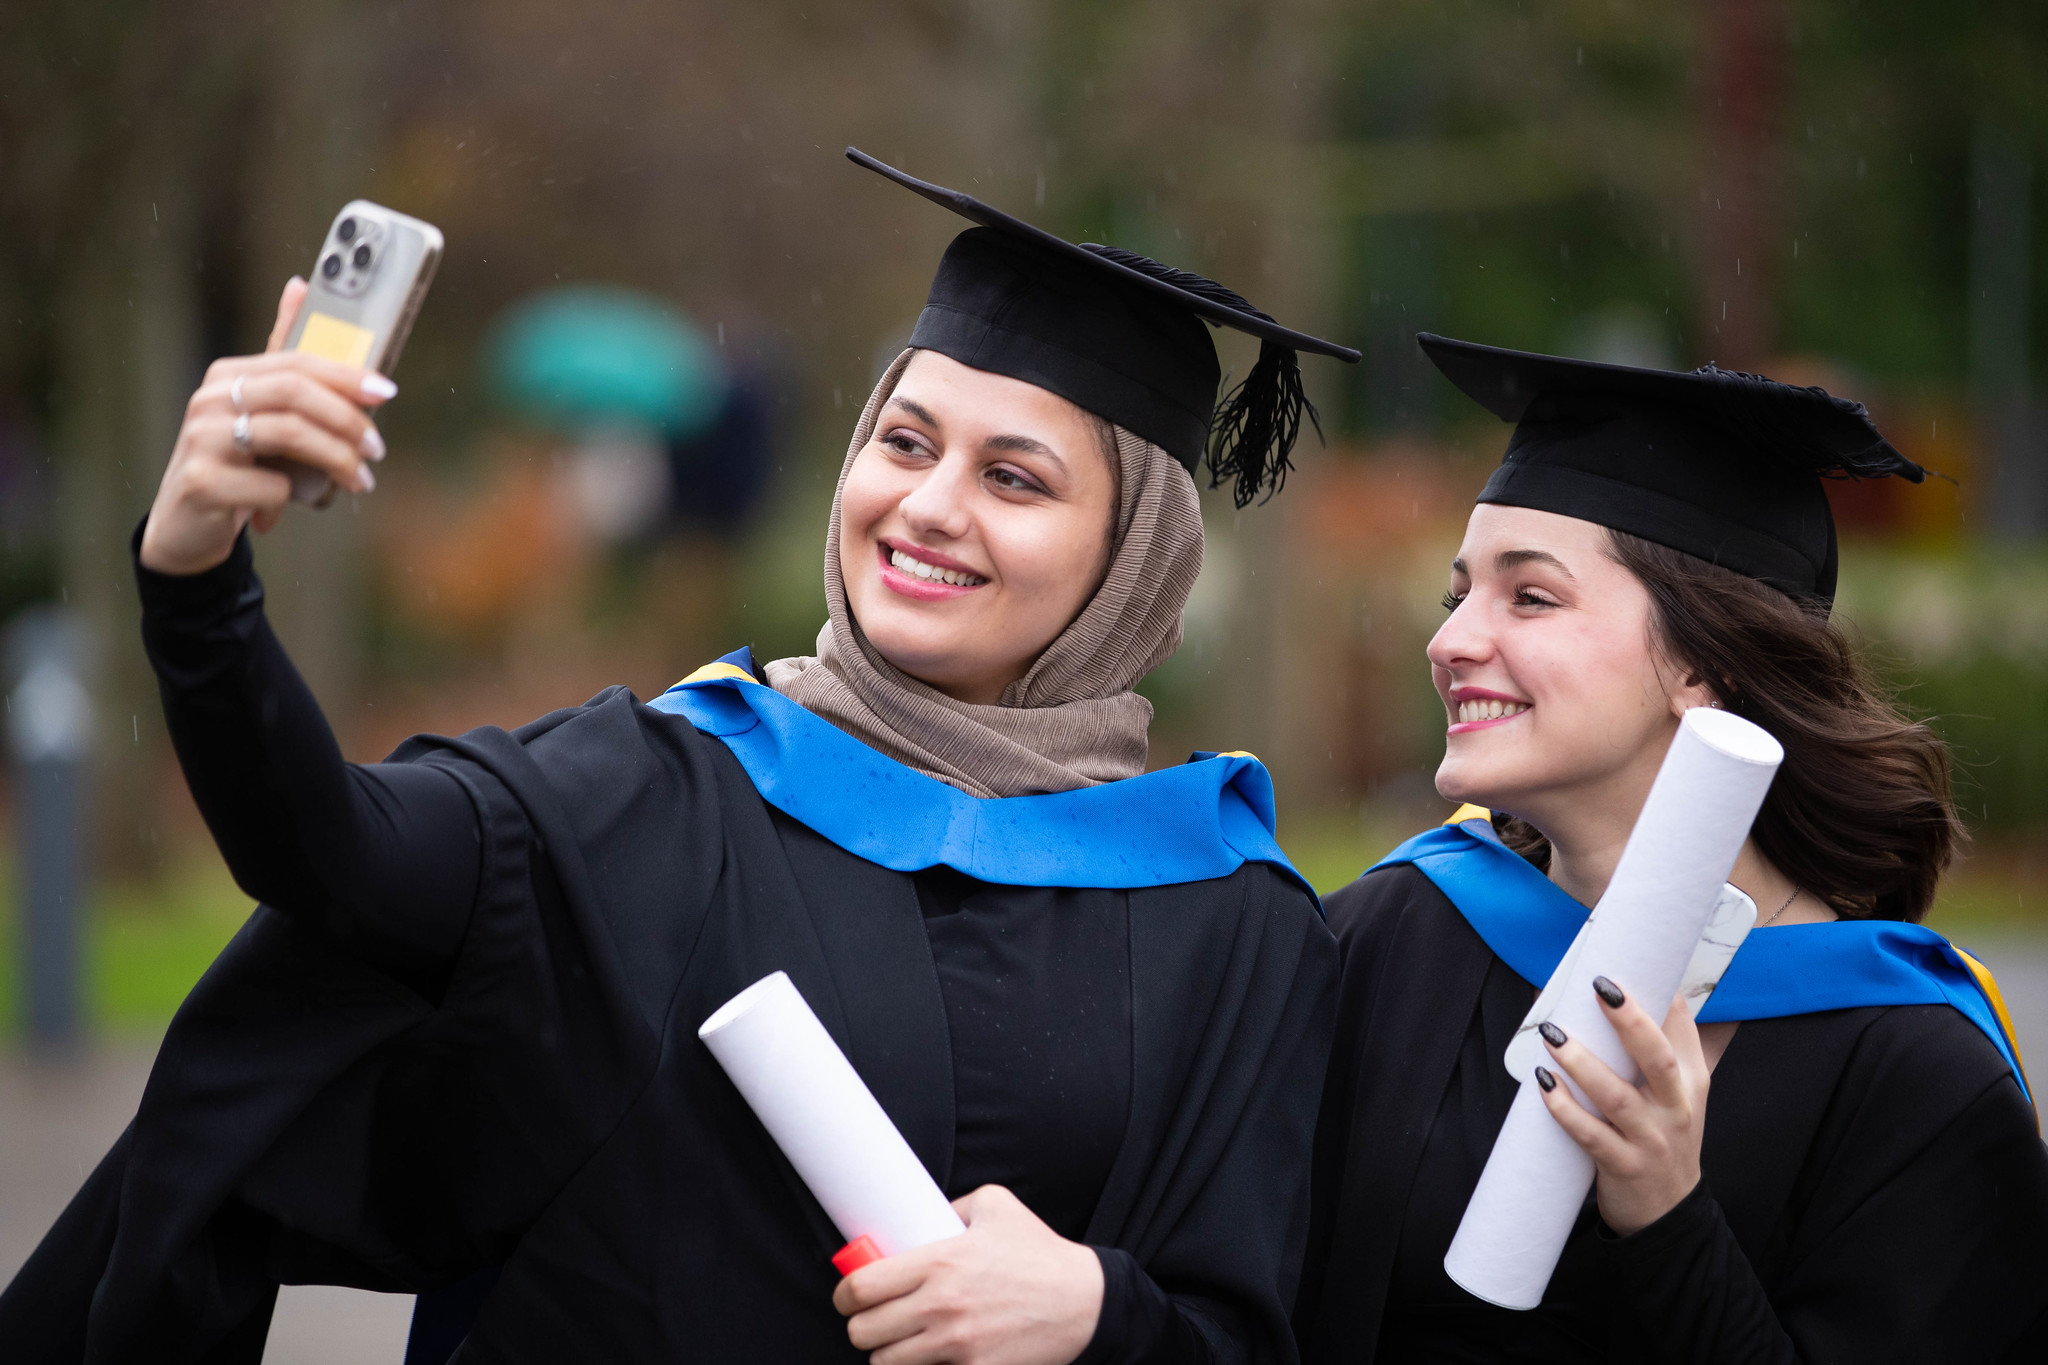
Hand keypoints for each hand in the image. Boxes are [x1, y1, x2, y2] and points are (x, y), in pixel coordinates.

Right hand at [139, 277, 394, 575]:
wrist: (187, 524)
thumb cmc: (239, 465)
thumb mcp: (263, 413)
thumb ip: (286, 362)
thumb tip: (299, 284)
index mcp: (230, 375)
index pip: (296, 362)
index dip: (346, 375)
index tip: (386, 392)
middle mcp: (210, 399)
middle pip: (295, 392)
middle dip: (347, 419)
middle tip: (377, 448)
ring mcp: (200, 439)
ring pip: (287, 434)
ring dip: (336, 459)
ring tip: (360, 480)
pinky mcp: (201, 482)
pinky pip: (269, 484)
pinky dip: (292, 496)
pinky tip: (289, 507)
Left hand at [832, 1185, 1103, 1364]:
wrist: (1085, 1303)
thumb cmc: (1040, 1253)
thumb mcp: (995, 1206)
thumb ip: (950, 1206)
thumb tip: (916, 1215)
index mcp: (939, 1261)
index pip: (860, 1288)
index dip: (844, 1295)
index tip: (849, 1295)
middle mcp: (941, 1306)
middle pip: (863, 1332)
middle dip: (862, 1326)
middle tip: (875, 1318)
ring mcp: (956, 1346)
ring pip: (885, 1363)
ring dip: (887, 1353)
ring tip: (901, 1340)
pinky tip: (929, 1357)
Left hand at [1535, 980, 1707, 1236]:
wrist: (1669, 1214)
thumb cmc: (1664, 1138)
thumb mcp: (1677, 1095)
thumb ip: (1661, 1049)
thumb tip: (1634, 995)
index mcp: (1691, 1083)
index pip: (1682, 1031)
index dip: (1662, 996)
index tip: (1632, 961)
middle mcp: (1676, 1109)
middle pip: (1659, 1059)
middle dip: (1631, 1022)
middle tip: (1601, 986)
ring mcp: (1651, 1140)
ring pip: (1618, 1098)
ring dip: (1583, 1063)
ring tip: (1553, 1035)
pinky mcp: (1623, 1167)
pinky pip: (1591, 1136)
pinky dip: (1566, 1110)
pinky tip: (1543, 1086)